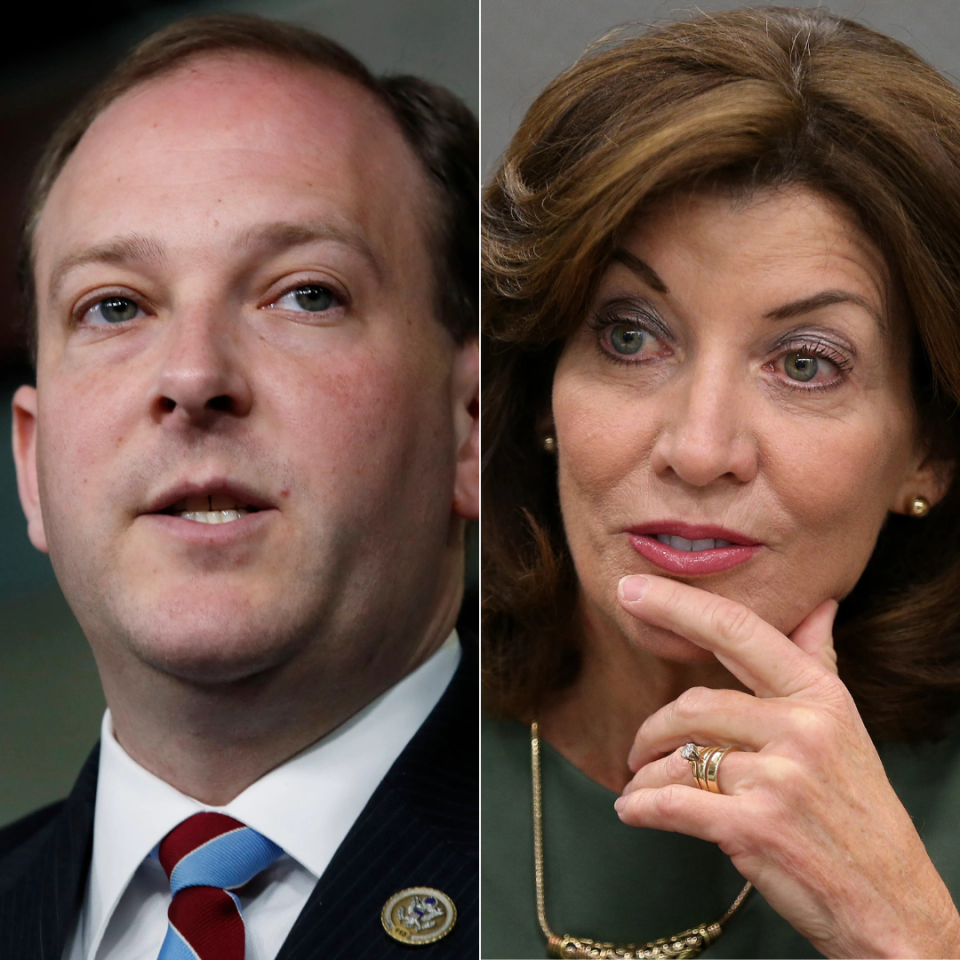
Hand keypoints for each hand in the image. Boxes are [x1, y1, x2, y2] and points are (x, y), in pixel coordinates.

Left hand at [614, 573, 959, 958]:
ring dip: (647, 774)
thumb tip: (819, 606)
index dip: (677, 605)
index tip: (631, 591)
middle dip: (654, 729)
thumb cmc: (862, 814)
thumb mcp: (848, 729)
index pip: (738, 630)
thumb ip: (820, 664)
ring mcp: (779, 779)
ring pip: (680, 756)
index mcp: (820, 696)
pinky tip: (632, 811)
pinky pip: (674, 804)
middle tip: (640, 749)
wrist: (894, 906)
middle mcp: (801, 728)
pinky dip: (641, 808)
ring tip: (639, 786)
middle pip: (694, 703)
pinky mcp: (755, 829)